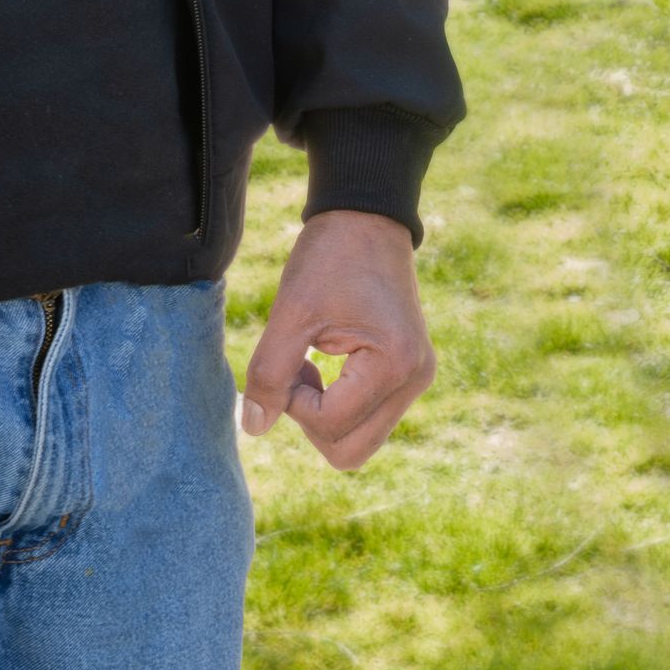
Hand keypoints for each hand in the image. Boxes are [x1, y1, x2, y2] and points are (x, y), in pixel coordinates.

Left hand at [240, 208, 433, 470]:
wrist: (365, 218)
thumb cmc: (329, 257)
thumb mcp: (291, 310)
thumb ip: (269, 372)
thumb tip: (254, 428)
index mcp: (394, 364)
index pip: (332, 426)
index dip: (294, 402)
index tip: (286, 360)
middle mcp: (414, 381)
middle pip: (351, 451)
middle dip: (310, 420)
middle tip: (294, 371)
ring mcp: (415, 380)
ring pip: (359, 440)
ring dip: (322, 414)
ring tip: (307, 363)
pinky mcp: (407, 375)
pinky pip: (367, 418)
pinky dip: (337, 403)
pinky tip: (321, 363)